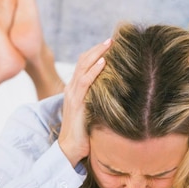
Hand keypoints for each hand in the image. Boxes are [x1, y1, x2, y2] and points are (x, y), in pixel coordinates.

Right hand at [58, 38, 111, 166]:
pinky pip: (85, 82)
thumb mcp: (93, 112)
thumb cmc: (83, 133)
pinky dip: (94, 70)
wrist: (70, 149)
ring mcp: (73, 95)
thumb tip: (118, 94)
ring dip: (97, 53)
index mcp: (75, 89)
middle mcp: (72, 89)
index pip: (83, 65)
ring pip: (83, 67)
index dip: (95, 53)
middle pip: (83, 61)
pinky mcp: (77, 103)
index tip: (110, 45)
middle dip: (98, 48)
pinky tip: (104, 62)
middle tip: (113, 38)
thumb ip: (99, 100)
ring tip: (110, 43)